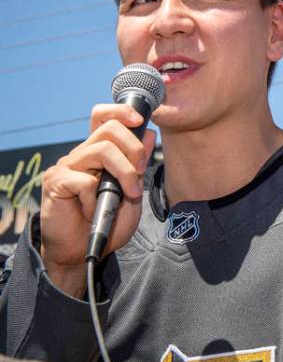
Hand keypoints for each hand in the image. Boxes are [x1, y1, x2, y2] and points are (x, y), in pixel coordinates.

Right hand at [39, 104, 155, 297]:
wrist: (84, 250)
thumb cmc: (107, 221)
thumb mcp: (132, 192)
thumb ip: (138, 165)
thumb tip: (148, 134)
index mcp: (99, 153)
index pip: (104, 117)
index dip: (121, 111)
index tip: (140, 119)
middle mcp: (82, 154)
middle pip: (110, 129)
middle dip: (133, 148)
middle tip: (139, 172)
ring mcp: (67, 167)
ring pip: (101, 149)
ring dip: (123, 172)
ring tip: (128, 194)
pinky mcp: (56, 182)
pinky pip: (84, 180)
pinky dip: (95, 197)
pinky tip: (93, 211)